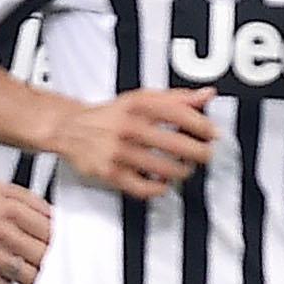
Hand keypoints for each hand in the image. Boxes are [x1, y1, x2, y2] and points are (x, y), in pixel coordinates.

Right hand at [0, 182, 51, 283]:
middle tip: (50, 266)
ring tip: (34, 278)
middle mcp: (1, 229)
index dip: (61, 242)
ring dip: (36, 280)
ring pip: (30, 275)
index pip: (51, 230)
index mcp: (10, 207)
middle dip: (50, 262)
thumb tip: (56, 218)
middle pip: (44, 254)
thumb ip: (28, 198)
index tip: (61, 249)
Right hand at [50, 88, 217, 198]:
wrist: (70, 128)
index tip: (213, 134)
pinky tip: (163, 183)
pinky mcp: (109, 172)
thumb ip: (176, 98)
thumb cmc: (112, 115)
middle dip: (199, 153)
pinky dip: (159, 188)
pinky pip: (143, 187)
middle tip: (206, 155)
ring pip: (163, 168)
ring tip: (186, 169)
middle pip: (176, 144)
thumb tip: (208, 95)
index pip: (179, 114)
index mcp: (138, 105)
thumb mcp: (141, 99)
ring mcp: (118, 151)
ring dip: (182, 171)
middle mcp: (128, 126)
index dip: (203, 126)